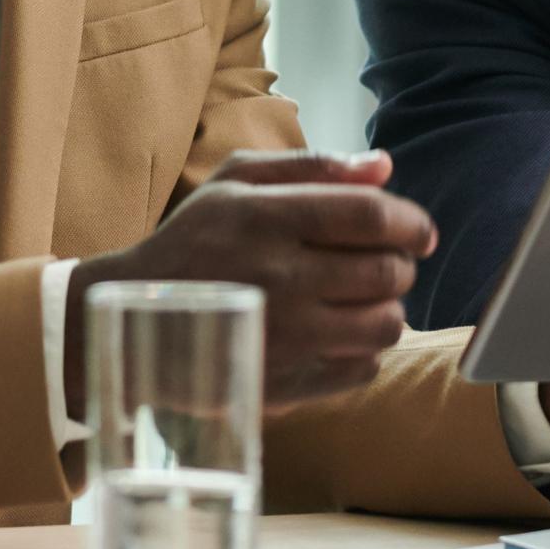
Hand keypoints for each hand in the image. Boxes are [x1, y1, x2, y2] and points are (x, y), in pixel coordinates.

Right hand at [67, 150, 433, 413]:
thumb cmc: (192, 241)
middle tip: (387, 263)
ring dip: (388, 309)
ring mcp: (284, 337)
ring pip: (384, 325)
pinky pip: (362, 369)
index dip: (410, 221)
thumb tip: (385, 168)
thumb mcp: (236, 183)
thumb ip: (313, 166)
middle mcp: (279, 278)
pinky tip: (339, 335)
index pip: (369, 216)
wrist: (131, 316)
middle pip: (385, 272)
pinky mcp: (284, 383)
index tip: (418, 231)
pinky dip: (365, 351)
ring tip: (365, 300)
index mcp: (267, 219)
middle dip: (401, 265)